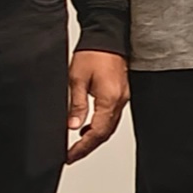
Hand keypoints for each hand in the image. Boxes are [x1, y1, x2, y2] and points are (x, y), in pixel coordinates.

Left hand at [65, 48, 129, 162]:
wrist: (108, 37)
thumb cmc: (93, 53)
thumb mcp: (76, 80)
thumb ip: (76, 105)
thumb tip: (73, 127)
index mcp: (109, 99)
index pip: (97, 133)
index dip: (83, 147)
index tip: (70, 156)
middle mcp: (120, 101)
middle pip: (105, 133)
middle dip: (88, 147)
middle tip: (72, 155)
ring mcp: (122, 98)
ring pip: (109, 127)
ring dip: (94, 138)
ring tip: (77, 145)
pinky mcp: (121, 94)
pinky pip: (112, 116)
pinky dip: (100, 126)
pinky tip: (88, 127)